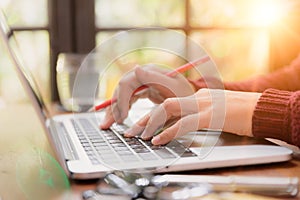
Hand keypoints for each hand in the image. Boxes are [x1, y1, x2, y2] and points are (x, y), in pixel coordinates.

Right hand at [100, 64, 194, 128]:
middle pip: (121, 89)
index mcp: (149, 73)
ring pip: (121, 94)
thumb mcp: (174, 88)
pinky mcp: (143, 89)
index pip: (126, 84)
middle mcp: (143, 75)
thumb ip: (156, 78)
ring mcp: (142, 82)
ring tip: (106, 124)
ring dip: (113, 110)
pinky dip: (121, 109)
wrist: (194, 98)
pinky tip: (116, 118)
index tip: (121, 118)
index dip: (121, 100)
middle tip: (107, 124)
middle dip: (113, 107)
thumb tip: (136, 68)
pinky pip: (127, 98)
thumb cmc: (186, 94)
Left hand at [124, 89, 261, 144]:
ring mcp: (203, 105)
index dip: (153, 113)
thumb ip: (202, 114)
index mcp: (199, 96)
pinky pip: (183, 123)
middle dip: (144, 118)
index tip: (141, 122)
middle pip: (164, 104)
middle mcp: (198, 98)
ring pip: (168, 110)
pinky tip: (158, 140)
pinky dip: (168, 132)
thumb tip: (186, 122)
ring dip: (150, 123)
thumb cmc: (243, 113)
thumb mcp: (218, 112)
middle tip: (131, 130)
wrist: (263, 110)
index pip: (170, 103)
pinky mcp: (210, 116)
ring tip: (138, 136)